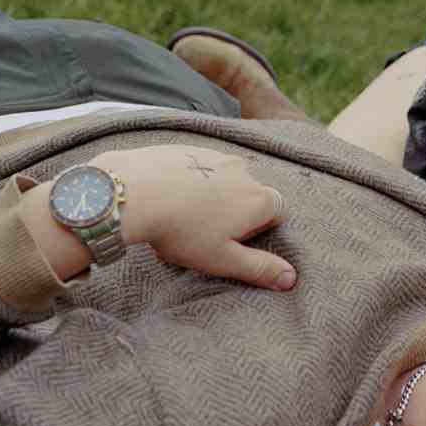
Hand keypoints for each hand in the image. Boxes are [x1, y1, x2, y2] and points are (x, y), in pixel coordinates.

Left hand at [95, 145, 295, 290]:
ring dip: (210, 197)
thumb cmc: (182, 230)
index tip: (232, 241)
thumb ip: (260, 268)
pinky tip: (167, 198)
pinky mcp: (188, 148)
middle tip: (203, 234)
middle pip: (249, 194)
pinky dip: (189, 181)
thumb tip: (291, 278)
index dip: (258, 230)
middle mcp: (243, 171)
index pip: (276, 212)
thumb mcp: (223, 259)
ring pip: (222, 180)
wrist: (135, 191)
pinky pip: (197, 167)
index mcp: (258, 198)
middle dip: (233, 214)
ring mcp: (214, 155)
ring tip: (182, 217)